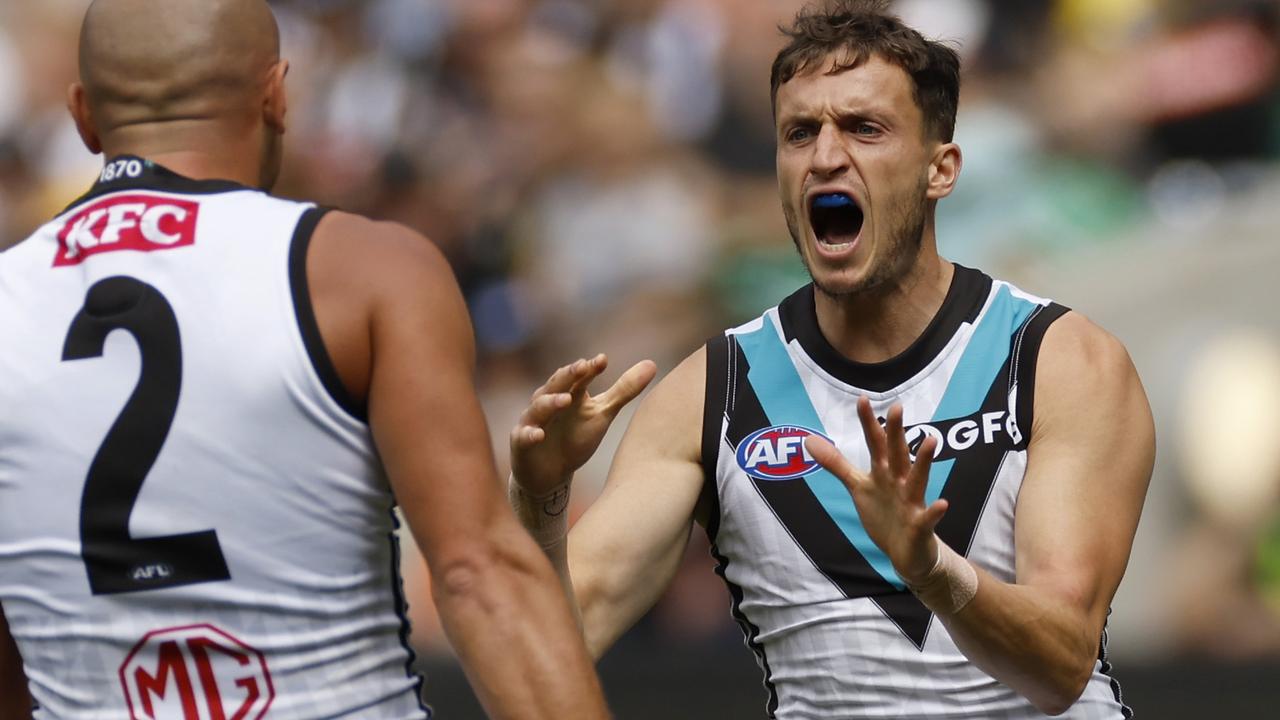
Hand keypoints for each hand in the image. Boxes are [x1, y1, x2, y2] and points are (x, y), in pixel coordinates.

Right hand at [511, 354, 656, 495]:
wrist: (551, 473)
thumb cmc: (575, 438)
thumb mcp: (602, 414)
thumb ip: (624, 391)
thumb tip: (652, 364)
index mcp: (570, 393)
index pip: (579, 376)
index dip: (589, 368)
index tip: (602, 361)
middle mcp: (549, 402)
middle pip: (557, 384)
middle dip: (568, 375)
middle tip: (581, 367)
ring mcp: (533, 421)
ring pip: (539, 407)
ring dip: (551, 402)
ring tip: (566, 399)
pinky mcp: (522, 442)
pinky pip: (524, 436)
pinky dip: (530, 434)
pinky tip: (539, 434)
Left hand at [805, 397, 947, 585]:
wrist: (906, 551)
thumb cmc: (884, 513)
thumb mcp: (858, 486)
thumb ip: (836, 463)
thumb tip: (808, 440)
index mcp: (883, 472)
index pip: (876, 443)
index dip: (868, 423)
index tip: (862, 399)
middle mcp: (900, 481)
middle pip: (897, 453)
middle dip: (896, 432)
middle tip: (896, 407)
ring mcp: (912, 502)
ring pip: (918, 479)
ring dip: (924, 461)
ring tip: (930, 441)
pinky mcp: (920, 525)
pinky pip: (929, 517)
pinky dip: (935, 511)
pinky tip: (943, 503)